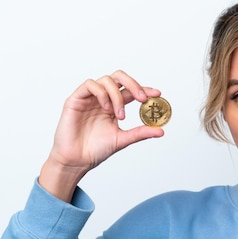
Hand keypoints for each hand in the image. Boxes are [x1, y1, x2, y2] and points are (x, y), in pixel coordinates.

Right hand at [39, 70, 164, 200]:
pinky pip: (90, 85)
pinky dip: (102, 93)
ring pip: (107, 80)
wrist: (76, 160)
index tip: (158, 94)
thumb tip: (161, 130)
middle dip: (134, 84)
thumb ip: (140, 133)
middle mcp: (103, 99)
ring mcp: (89, 98)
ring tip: (120, 115)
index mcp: (114, 106)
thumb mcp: (122, 139)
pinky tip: (106, 108)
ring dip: (118, 95)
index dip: (144, 89)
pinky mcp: (76, 99)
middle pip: (119, 78)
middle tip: (143, 98)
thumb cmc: (96, 150)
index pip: (130, 91)